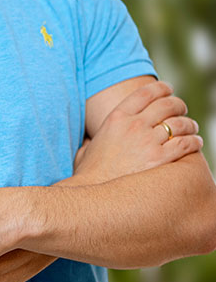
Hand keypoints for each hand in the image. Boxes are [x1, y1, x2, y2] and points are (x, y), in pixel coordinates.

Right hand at [74, 81, 201, 183]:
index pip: (145, 92)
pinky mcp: (160, 159)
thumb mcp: (86, 149)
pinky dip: (194, 141)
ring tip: (192, 128)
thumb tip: (90, 143)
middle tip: (182, 109)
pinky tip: (196, 143)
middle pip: (166, 104)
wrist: (95, 193)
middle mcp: (133, 125)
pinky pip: (186, 143)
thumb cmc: (90, 174)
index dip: (160, 87)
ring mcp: (147, 141)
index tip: (168, 88)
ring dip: (189, 124)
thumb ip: (92, 141)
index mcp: (116, 118)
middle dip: (178, 104)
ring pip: (180, 123)